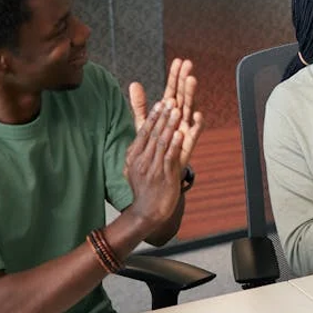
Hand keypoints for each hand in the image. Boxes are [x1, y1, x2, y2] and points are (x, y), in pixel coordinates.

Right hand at [124, 100, 185, 232]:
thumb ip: (140, 148)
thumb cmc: (144, 188)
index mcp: (133, 156)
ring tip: (177, 111)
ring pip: (161, 142)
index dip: (153, 116)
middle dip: (163, 116)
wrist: (148, 211)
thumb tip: (142, 131)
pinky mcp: (163, 176)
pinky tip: (180, 133)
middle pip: (152, 134)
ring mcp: (152, 168)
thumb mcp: (135, 166)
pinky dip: (174, 144)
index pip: (144, 132)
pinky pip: (169, 157)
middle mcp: (141, 160)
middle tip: (171, 100)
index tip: (161, 103)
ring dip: (169, 125)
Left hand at [129, 58, 202, 168]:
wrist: (159, 171)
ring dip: (191, 94)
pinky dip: (197, 124)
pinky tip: (197, 115)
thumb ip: (140, 105)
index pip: (173, 89)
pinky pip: (195, 132)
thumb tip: (133, 84)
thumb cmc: (155, 145)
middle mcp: (180, 117)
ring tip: (191, 80)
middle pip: (182, 95)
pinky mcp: (189, 143)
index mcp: (170, 111)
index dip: (175, 76)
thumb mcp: (145, 123)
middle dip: (184, 79)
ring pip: (189, 108)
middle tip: (187, 64)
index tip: (178, 61)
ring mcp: (185, 128)